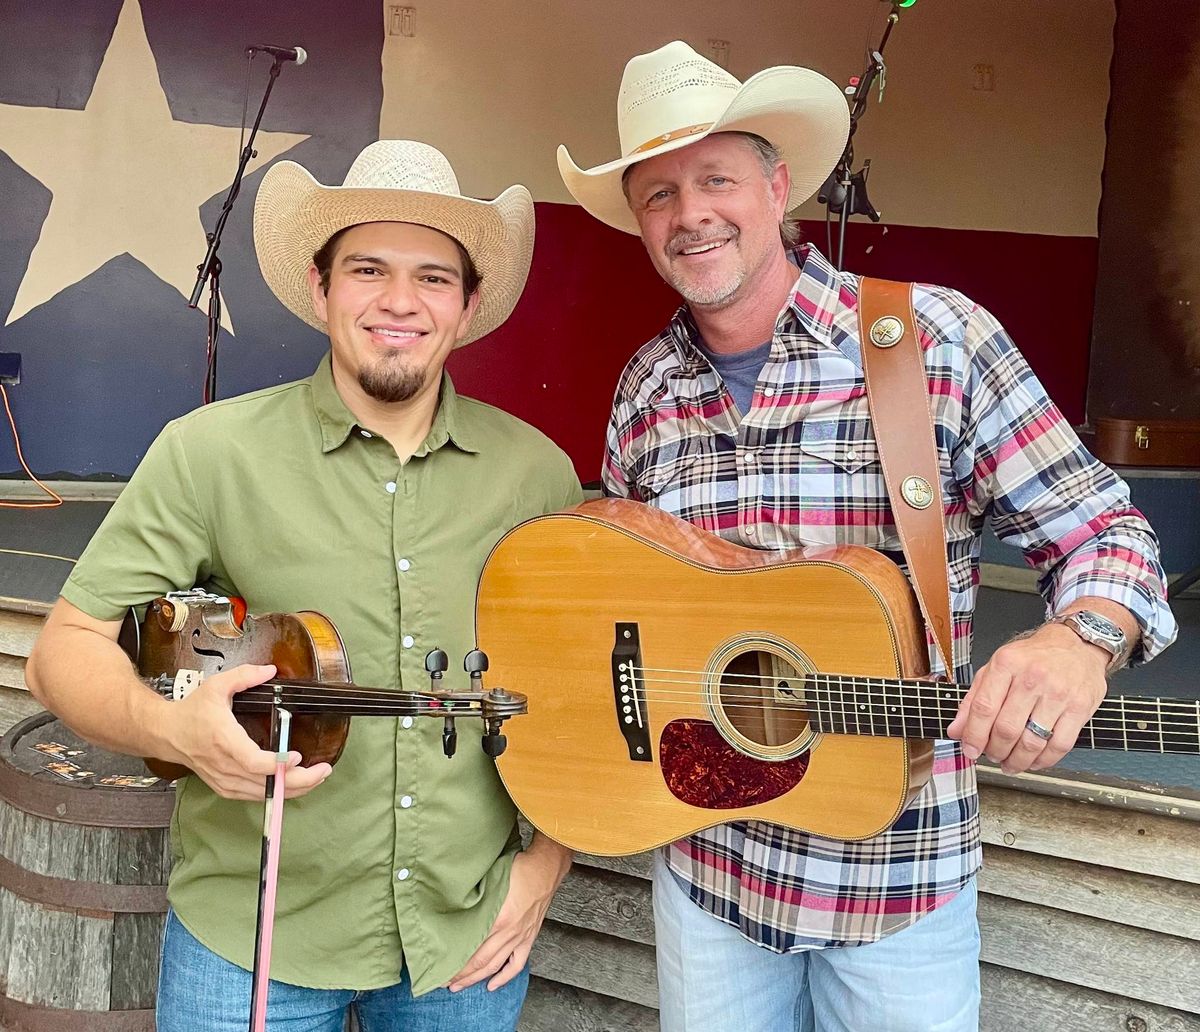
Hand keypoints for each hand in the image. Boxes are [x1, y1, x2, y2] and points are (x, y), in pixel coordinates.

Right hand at [157, 663, 331, 799]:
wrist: (167, 734)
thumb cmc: (192, 711)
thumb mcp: (216, 685)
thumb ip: (245, 675)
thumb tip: (270, 670)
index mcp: (224, 740)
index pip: (253, 761)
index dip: (277, 763)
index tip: (296, 756)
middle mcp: (225, 765)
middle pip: (265, 782)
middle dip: (299, 780)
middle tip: (323, 770)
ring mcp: (225, 780)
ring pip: (264, 793)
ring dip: (294, 788)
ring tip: (318, 776)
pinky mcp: (225, 787)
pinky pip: (255, 796)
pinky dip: (278, 793)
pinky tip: (296, 785)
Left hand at [447, 836, 571, 992]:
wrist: (545, 867)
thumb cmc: (518, 868)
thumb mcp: (492, 881)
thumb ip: (476, 898)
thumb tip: (454, 905)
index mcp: (498, 918)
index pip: (472, 947)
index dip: (456, 960)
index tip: (442, 966)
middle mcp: (509, 932)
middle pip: (481, 961)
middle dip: (462, 975)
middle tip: (445, 982)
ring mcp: (520, 937)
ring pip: (496, 965)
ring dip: (477, 978)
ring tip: (461, 986)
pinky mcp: (529, 937)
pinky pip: (516, 963)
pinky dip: (504, 977)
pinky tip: (493, 984)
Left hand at [946, 623, 1108, 773]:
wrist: (1077, 645)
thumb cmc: (1034, 657)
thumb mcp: (996, 668)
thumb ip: (973, 699)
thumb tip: (957, 730)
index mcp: (1006, 664)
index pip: (983, 707)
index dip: (973, 735)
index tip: (970, 750)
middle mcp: (1032, 678)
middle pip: (1006, 728)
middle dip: (995, 751)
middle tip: (992, 756)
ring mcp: (1058, 694)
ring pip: (1032, 741)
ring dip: (1017, 761)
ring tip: (1010, 763)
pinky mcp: (1080, 708)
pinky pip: (1059, 745)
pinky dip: (1043, 761)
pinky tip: (1034, 761)